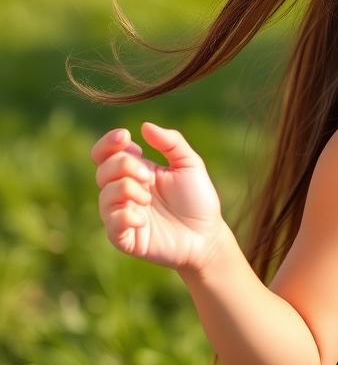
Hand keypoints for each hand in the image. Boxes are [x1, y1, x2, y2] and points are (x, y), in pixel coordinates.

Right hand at [92, 123, 225, 275]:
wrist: (207, 235)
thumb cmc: (198, 199)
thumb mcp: (190, 164)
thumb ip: (171, 143)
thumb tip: (145, 126)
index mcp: (137, 171)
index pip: (107, 153)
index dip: (108, 143)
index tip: (125, 136)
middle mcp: (125, 191)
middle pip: (103, 170)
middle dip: (122, 166)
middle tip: (147, 176)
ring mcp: (123, 215)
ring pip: (105, 196)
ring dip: (125, 191)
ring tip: (148, 198)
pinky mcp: (126, 238)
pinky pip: (112, 225)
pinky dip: (124, 217)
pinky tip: (143, 218)